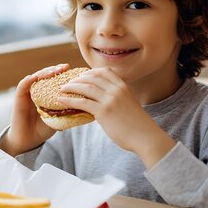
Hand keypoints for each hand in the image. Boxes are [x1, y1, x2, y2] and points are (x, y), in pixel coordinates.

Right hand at [0, 64, 69, 155]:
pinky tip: (34, 77)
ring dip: (44, 72)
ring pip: (35, 77)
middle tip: (65, 67)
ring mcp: (28, 93)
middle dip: (55, 69)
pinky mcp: (19, 98)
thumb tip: (86, 109)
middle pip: (45, 74)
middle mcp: (37, 90)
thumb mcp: (59, 118)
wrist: (28, 140)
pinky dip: (28, 80)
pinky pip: (22, 86)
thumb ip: (68, 111)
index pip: (54, 79)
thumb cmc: (43, 129)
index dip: (63, 73)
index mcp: (47, 93)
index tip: (73, 70)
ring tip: (54, 71)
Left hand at [58, 67, 174, 167]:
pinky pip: (82, 102)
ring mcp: (110, 99)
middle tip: (68, 83)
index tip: (82, 76)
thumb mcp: (130, 104)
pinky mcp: (104, 111)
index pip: (104, 71)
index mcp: (123, 86)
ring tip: (62, 89)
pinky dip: (70, 99)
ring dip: (71, 87)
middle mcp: (116, 90)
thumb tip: (105, 100)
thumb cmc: (138, 124)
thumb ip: (118, 98)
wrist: (145, 136)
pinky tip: (62, 100)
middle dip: (77, 78)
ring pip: (85, 87)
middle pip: (92, 77)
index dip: (90, 72)